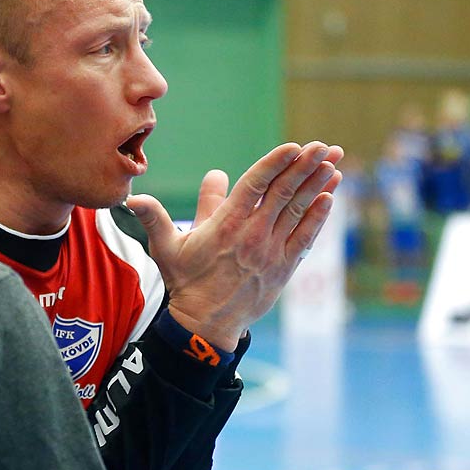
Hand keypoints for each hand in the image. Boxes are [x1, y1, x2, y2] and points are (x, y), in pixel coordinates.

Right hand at [126, 143, 343, 348]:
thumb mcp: (167, 247)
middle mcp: (252, 234)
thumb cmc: (186, 282)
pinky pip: (305, 237)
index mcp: (226, 224)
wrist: (206, 324)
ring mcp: (270, 251)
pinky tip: (330, 197)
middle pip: (283, 193)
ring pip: (298, 211)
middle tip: (324, 145)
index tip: (294, 146)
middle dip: (305, 166)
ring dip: (317, 185)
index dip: (276, 163)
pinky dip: (318, 217)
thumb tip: (136, 197)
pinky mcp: (283, 268)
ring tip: (333, 163)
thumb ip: (156, 217)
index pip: (255, 185)